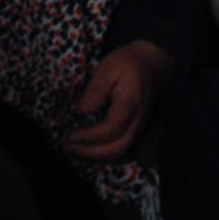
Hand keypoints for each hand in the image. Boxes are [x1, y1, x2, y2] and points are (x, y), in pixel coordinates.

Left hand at [63, 41, 175, 162]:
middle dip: (89, 152)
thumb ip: (96, 88)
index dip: (90, 136)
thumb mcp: (109, 67)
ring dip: (94, 156)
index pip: (112, 129)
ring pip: (119, 153)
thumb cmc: (128, 63)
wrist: (151, 66)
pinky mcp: (134, 131)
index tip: (71, 135)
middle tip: (67, 146)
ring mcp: (138, 128)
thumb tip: (83, 110)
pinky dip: (101, 154)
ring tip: (73, 149)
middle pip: (117, 148)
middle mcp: (137, 120)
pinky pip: (119, 149)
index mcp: (130, 103)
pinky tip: (86, 147)